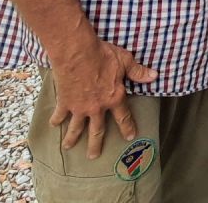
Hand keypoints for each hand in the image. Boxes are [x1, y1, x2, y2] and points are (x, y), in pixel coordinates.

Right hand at [49, 40, 157, 157]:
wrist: (77, 51)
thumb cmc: (102, 54)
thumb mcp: (124, 61)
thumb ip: (138, 72)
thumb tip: (154, 76)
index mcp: (114, 98)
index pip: (123, 117)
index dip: (127, 127)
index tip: (129, 136)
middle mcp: (97, 107)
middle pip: (97, 130)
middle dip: (95, 144)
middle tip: (93, 156)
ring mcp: (80, 106)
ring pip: (77, 127)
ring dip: (73, 138)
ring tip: (68, 147)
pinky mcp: (65, 101)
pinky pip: (60, 113)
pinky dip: (56, 119)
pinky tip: (53, 125)